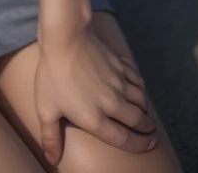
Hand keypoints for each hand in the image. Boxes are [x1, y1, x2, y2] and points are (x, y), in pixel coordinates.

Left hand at [33, 23, 156, 165]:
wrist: (66, 37)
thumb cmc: (53, 74)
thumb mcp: (46, 109)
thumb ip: (51, 137)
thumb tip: (52, 160)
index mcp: (96, 119)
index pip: (124, 139)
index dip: (139, 145)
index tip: (149, 145)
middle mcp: (113, 104)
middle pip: (138, 121)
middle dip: (148, 129)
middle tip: (151, 132)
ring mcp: (119, 83)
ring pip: (141, 101)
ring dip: (145, 109)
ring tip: (144, 113)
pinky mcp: (120, 65)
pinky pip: (138, 80)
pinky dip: (141, 87)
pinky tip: (139, 88)